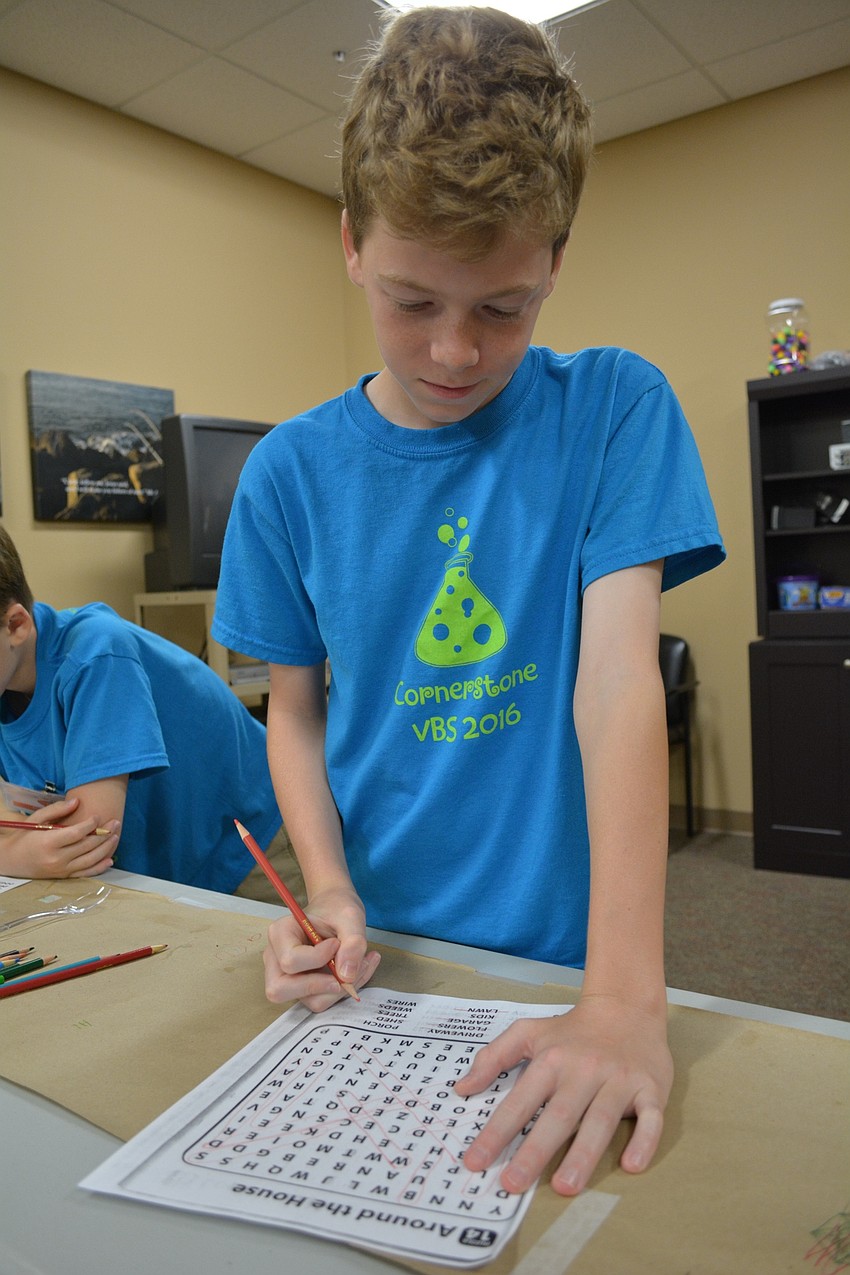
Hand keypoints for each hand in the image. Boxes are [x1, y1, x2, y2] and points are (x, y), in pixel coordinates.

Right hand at [0, 797, 119, 878]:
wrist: (11, 861)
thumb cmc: (24, 836)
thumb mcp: (35, 818)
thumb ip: (56, 809)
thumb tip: (77, 801)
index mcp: (48, 842)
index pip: (76, 833)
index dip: (90, 824)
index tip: (98, 816)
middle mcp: (56, 858)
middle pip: (87, 846)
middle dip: (104, 833)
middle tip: (115, 822)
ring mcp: (61, 869)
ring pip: (90, 860)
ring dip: (106, 848)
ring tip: (116, 836)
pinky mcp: (64, 876)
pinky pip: (85, 873)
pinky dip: (99, 868)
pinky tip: (110, 860)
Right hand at [263, 884, 380, 1010]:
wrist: (337, 909)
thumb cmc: (337, 909)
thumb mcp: (350, 917)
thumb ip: (353, 942)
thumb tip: (347, 976)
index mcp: (280, 933)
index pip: (290, 961)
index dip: (318, 958)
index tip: (336, 944)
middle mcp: (276, 958)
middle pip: (280, 990)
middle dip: (320, 986)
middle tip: (346, 973)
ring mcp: (287, 976)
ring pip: (308, 1001)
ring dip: (340, 990)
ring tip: (361, 964)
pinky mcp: (304, 988)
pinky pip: (322, 1000)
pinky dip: (344, 991)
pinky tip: (358, 969)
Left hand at [455, 993, 672, 1194]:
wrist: (626, 1008)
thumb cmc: (572, 1030)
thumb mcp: (528, 1033)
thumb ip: (493, 1057)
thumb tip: (461, 1089)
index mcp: (552, 1060)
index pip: (520, 1101)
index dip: (496, 1132)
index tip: (475, 1162)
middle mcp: (584, 1070)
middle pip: (558, 1115)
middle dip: (535, 1151)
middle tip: (513, 1184)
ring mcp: (619, 1080)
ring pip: (601, 1119)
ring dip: (583, 1154)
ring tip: (565, 1186)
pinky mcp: (650, 1088)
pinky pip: (651, 1117)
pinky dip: (644, 1141)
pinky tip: (631, 1165)